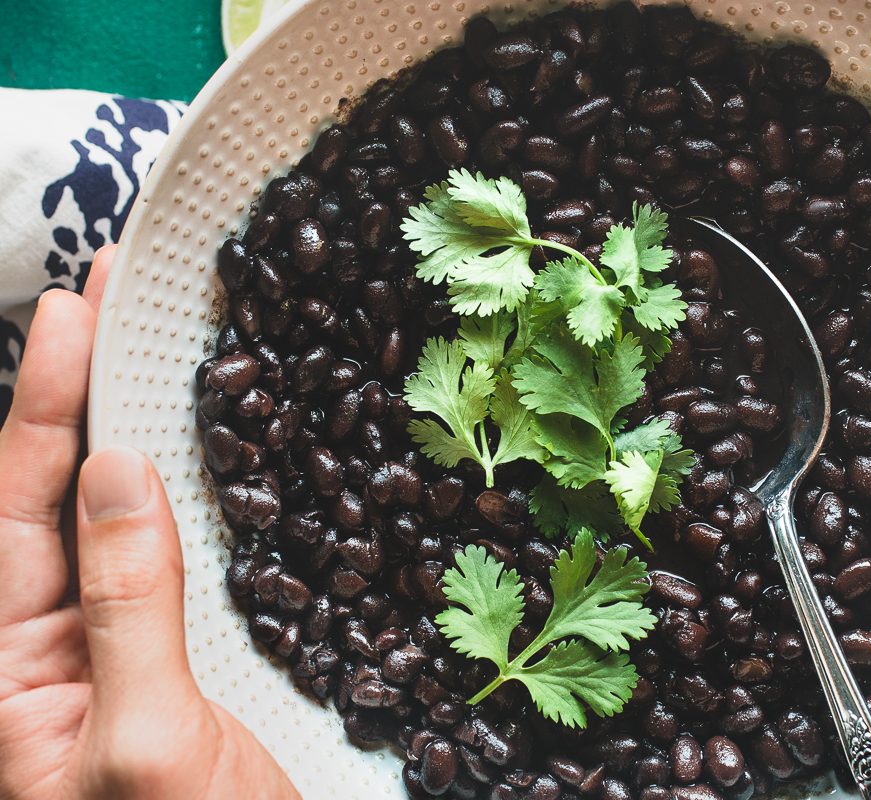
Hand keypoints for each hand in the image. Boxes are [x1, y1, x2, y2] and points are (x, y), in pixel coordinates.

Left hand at [0, 246, 298, 797]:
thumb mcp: (144, 740)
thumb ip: (124, 606)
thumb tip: (115, 475)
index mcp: (11, 677)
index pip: (12, 516)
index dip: (37, 410)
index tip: (66, 317)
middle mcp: (56, 654)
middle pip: (53, 502)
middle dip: (71, 396)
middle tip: (99, 299)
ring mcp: (122, 655)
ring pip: (119, 521)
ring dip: (130, 433)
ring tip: (139, 348)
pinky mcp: (185, 661)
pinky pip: (177, 559)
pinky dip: (190, 494)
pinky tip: (200, 452)